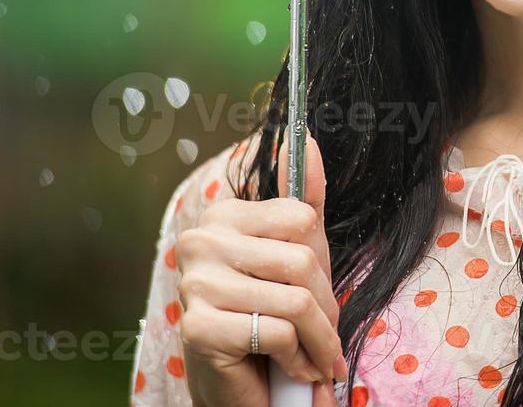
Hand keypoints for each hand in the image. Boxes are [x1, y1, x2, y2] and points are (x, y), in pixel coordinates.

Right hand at [174, 130, 344, 406]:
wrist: (237, 385)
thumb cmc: (270, 313)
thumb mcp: (296, 252)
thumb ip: (304, 199)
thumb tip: (309, 140)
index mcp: (223, 214)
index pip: (302, 219)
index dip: (320, 259)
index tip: (317, 285)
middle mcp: (200, 242)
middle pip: (302, 261)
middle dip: (327, 305)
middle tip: (327, 331)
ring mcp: (195, 284)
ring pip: (295, 300)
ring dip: (320, 338)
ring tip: (318, 354)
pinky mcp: (198, 328)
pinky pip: (278, 332)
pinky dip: (299, 358)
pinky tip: (292, 367)